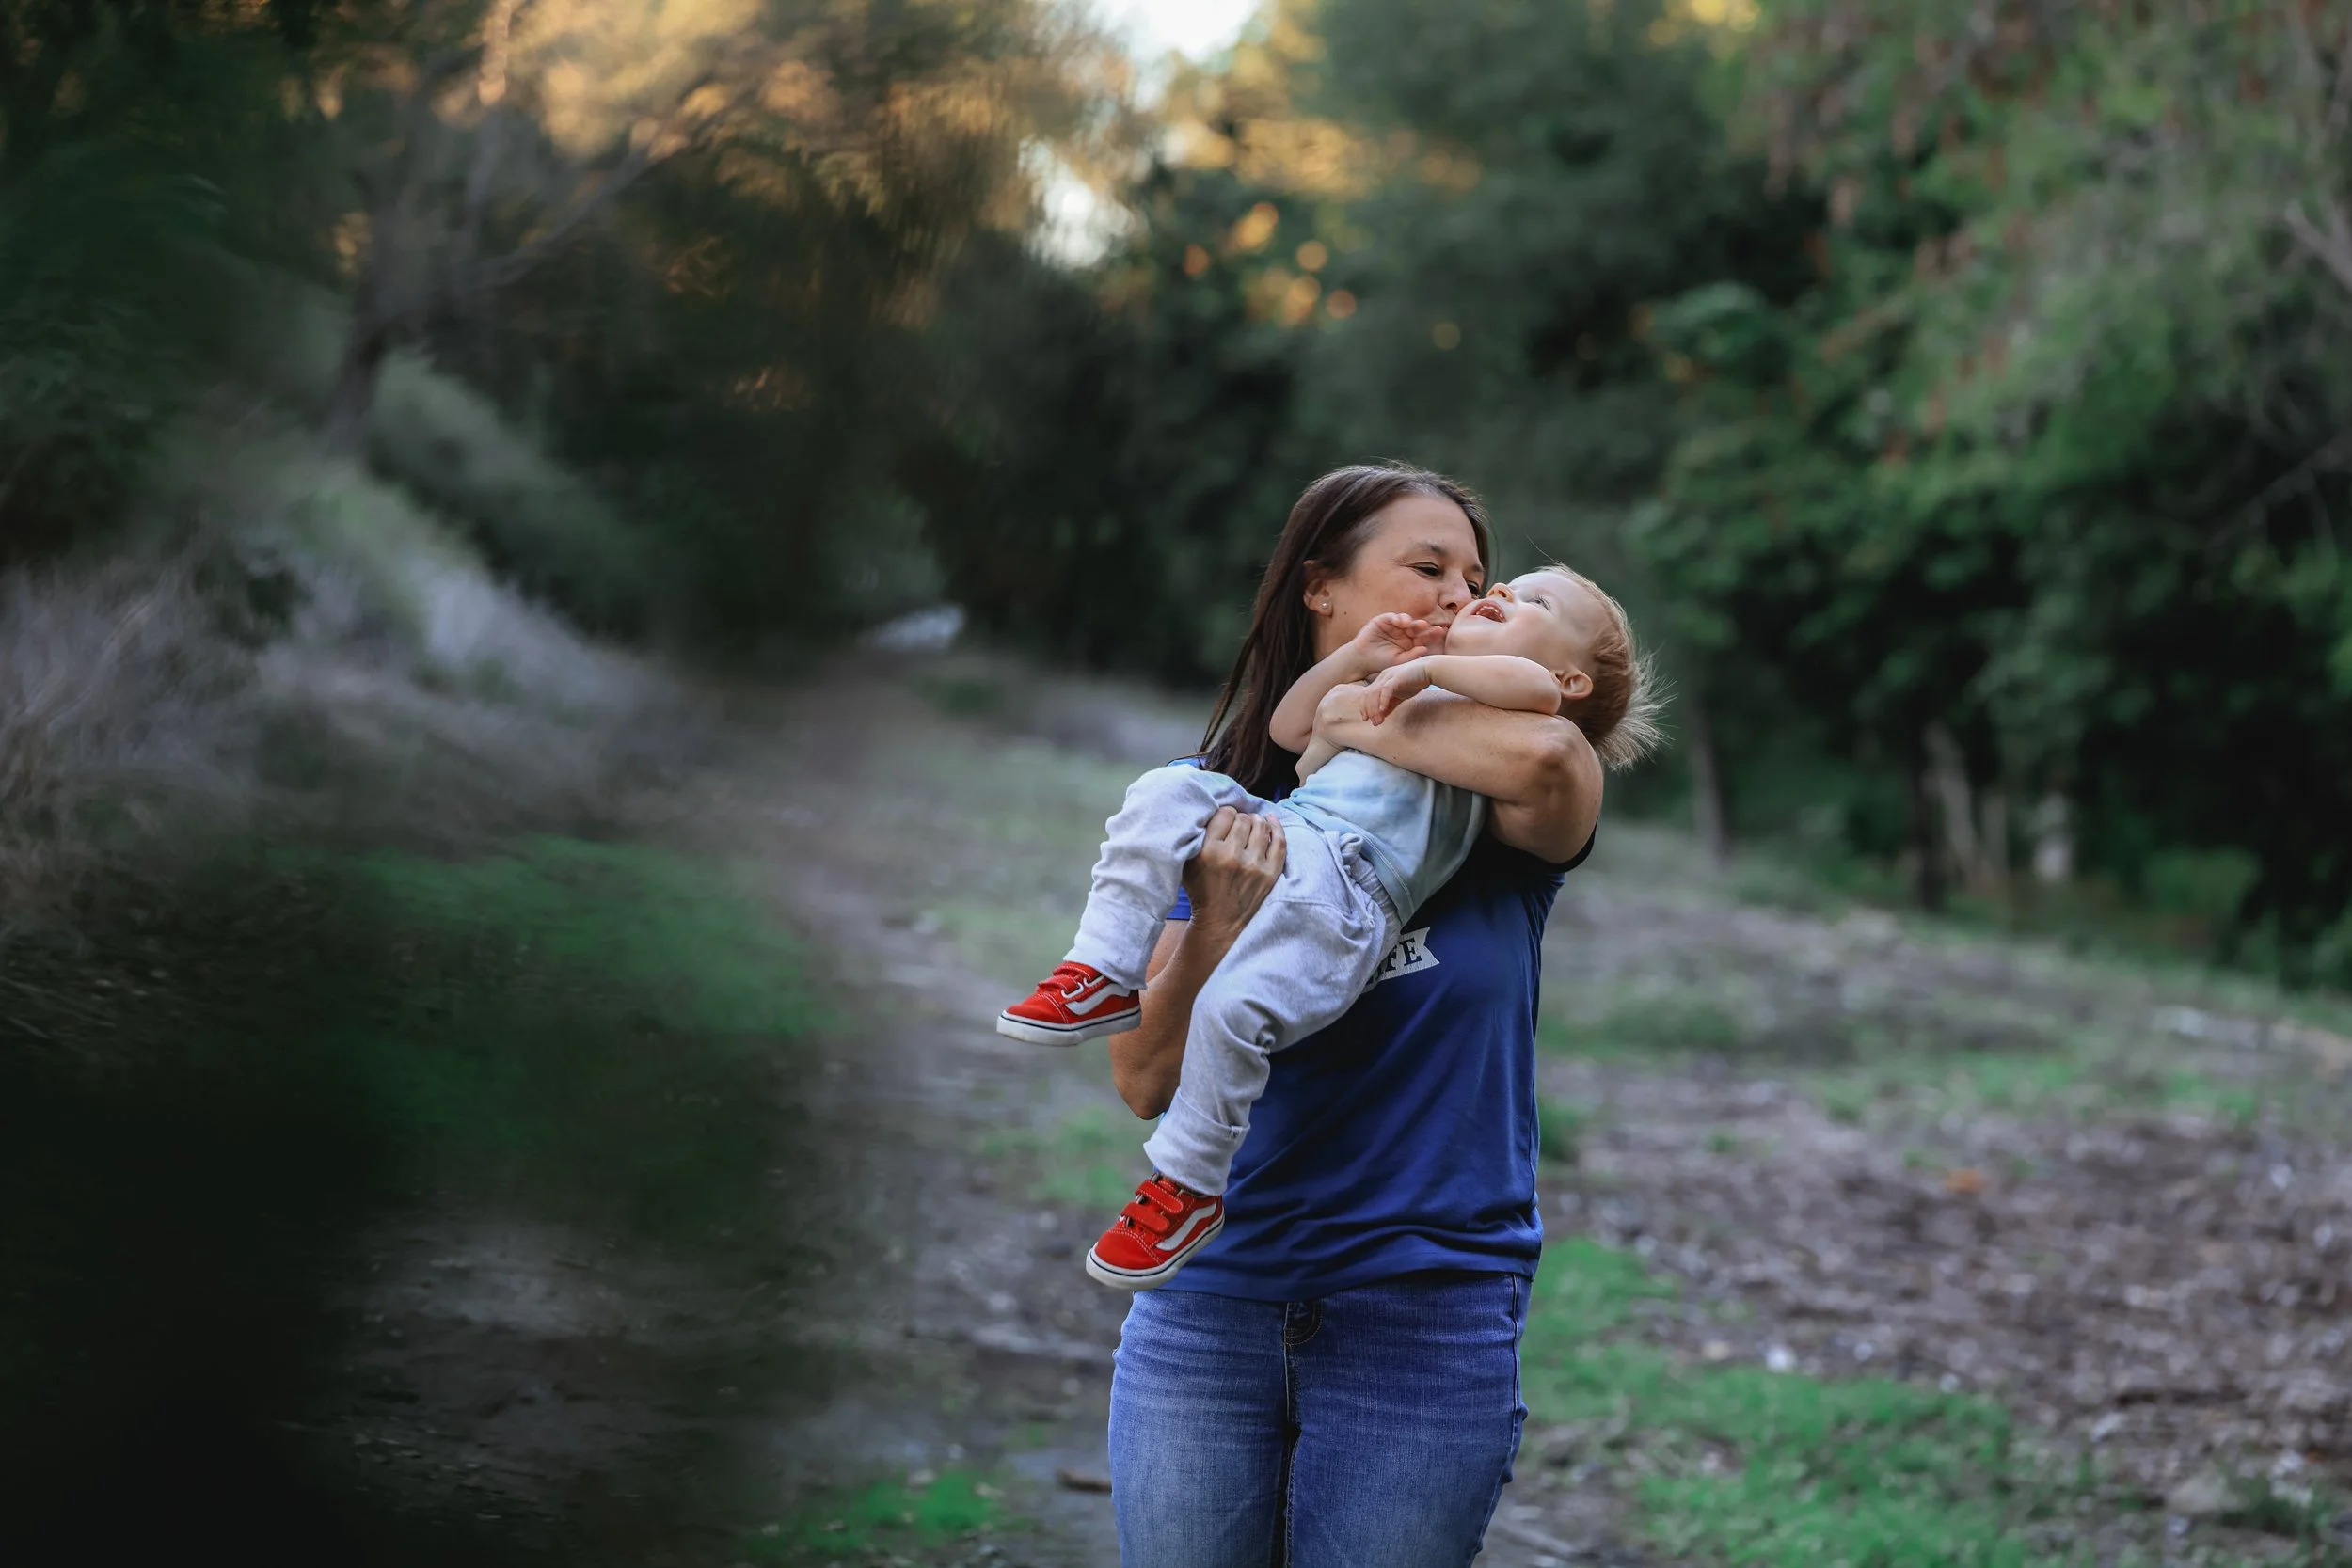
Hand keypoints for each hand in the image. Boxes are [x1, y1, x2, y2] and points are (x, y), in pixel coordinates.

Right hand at [1180, 806, 1284, 943]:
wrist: (1219, 922)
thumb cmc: (1201, 889)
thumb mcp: (1187, 862)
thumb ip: (1195, 836)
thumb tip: (1211, 811)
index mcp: (1209, 851)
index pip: (1225, 814)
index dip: (1225, 814)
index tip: (1224, 820)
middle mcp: (1232, 856)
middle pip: (1243, 819)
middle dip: (1240, 819)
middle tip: (1237, 826)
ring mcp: (1254, 865)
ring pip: (1261, 827)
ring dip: (1256, 822)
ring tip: (1252, 824)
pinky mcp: (1270, 874)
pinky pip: (1279, 842)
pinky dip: (1277, 828)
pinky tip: (1272, 820)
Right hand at [1344, 612, 1444, 677]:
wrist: (1362, 660)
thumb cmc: (1381, 663)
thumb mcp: (1399, 661)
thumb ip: (1412, 656)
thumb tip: (1426, 649)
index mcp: (1411, 643)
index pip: (1424, 637)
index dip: (1432, 634)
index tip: (1441, 631)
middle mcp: (1404, 633)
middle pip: (1416, 626)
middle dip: (1422, 625)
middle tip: (1427, 625)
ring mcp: (1394, 626)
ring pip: (1405, 619)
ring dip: (1409, 621)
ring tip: (1411, 624)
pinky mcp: (1383, 620)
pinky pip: (1392, 616)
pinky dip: (1396, 618)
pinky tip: (1399, 622)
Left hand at [1359, 660, 1435, 725]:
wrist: (1430, 670)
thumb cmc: (1416, 681)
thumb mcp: (1400, 695)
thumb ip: (1390, 704)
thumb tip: (1381, 715)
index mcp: (1382, 680)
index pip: (1366, 694)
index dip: (1365, 708)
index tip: (1367, 720)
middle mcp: (1383, 677)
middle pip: (1367, 695)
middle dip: (1369, 710)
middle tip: (1375, 723)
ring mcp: (1389, 676)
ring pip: (1374, 693)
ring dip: (1375, 709)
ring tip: (1378, 721)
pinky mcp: (1397, 677)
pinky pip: (1386, 689)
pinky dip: (1383, 700)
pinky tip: (1383, 710)